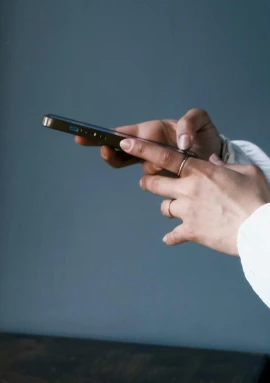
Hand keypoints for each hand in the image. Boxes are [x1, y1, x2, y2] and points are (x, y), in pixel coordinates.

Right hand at [75, 108, 220, 173]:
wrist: (216, 159)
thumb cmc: (204, 136)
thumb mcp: (201, 121)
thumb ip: (190, 123)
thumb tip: (181, 141)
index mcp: (153, 131)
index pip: (125, 132)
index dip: (106, 134)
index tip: (91, 136)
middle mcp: (148, 148)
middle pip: (120, 152)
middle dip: (110, 152)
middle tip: (106, 152)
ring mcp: (153, 165)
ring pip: (138, 168)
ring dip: (148, 167)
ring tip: (162, 165)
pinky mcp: (162, 179)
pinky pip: (151, 182)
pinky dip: (155, 181)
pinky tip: (167, 176)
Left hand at [119, 138, 269, 255]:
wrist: (260, 228)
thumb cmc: (257, 199)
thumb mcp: (246, 172)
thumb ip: (225, 166)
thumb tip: (213, 162)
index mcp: (201, 171)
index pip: (165, 156)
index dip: (143, 150)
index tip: (126, 144)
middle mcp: (189, 190)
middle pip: (155, 184)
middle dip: (149, 182)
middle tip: (148, 181)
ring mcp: (188, 212)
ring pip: (164, 207)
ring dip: (167, 207)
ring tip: (174, 208)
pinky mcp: (192, 231)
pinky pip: (173, 235)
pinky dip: (171, 237)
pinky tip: (170, 238)